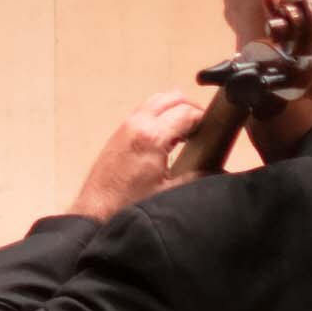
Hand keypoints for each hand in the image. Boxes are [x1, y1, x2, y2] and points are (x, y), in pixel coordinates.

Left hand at [68, 81, 217, 222]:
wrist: (95, 213)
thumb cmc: (128, 205)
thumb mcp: (169, 192)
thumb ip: (196, 177)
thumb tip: (216, 170)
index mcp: (152, 136)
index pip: (187, 112)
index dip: (205, 118)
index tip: (215, 129)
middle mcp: (137, 124)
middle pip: (172, 97)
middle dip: (191, 108)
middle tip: (204, 126)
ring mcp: (125, 126)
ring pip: (156, 101)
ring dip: (174, 109)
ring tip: (188, 131)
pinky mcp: (118, 133)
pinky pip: (144, 111)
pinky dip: (160, 114)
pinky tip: (168, 137)